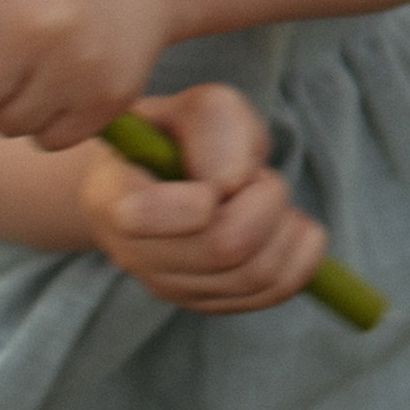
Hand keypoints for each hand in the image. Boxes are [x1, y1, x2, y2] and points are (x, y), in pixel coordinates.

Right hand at [77, 84, 327, 313]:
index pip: (142, 216)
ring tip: (271, 198)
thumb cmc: (176, 136)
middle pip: (221, 248)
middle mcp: (131, 253)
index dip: (195, 199)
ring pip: (253, 274)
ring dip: (284, 227)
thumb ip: (211, 125)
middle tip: (258, 178)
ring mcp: (168, 286)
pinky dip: (300, 255)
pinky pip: (271, 293)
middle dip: (263, 202)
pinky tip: (291, 226)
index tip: (213, 182)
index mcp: (108, 196)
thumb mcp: (189, 107)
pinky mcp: (206, 303)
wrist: (162, 175)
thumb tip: (232, 183)